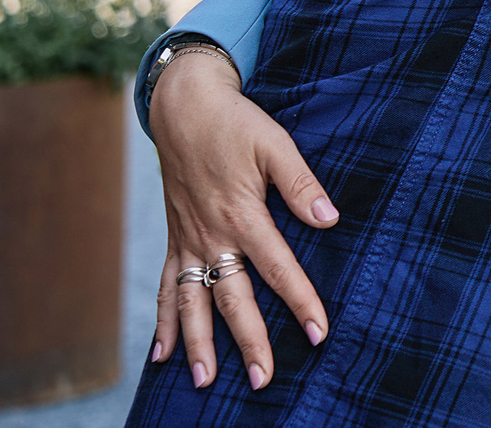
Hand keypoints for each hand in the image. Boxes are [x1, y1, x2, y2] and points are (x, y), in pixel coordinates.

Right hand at [146, 51, 337, 389]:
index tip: (319, 332)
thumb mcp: (274, 142)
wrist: (183, 107)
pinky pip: (164, 287)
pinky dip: (163, 322)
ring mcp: (188, 241)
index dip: (301, 301)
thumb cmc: (235, 123)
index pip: (278, 268)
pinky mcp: (175, 239)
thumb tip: (328, 217)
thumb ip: (299, 182)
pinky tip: (162, 355)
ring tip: (204, 382)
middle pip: (232, 298)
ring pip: (191, 303)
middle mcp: (211, 235)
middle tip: (264, 379)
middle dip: (249, 341)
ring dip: (198, 344)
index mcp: (242, 214)